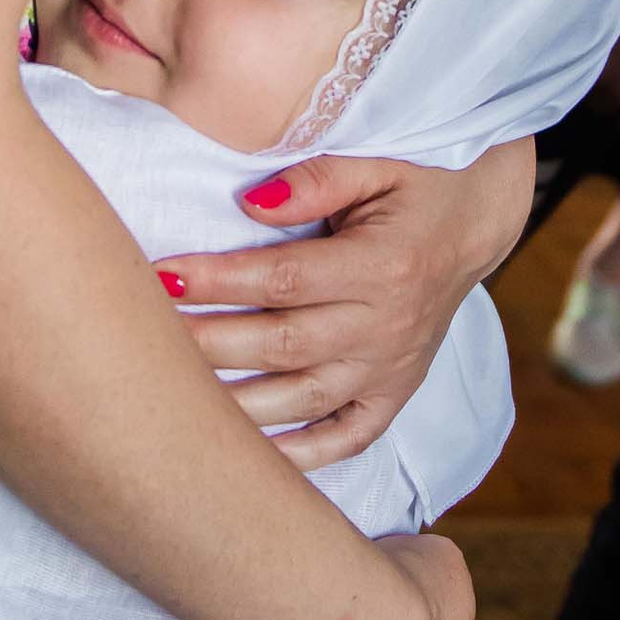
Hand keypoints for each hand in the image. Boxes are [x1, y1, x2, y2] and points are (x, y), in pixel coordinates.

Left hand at [158, 141, 535, 466]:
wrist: (476, 222)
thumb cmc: (416, 185)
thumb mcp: (377, 163)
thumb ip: (318, 180)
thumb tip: (251, 203)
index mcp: (382, 266)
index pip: (284, 279)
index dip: (218, 280)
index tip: (160, 276)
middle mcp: (387, 326)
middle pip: (282, 345)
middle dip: (207, 343)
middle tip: (143, 336)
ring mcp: (391, 368)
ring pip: (303, 400)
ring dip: (234, 403)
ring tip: (172, 392)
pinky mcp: (394, 394)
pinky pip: (345, 438)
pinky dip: (297, 455)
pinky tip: (243, 457)